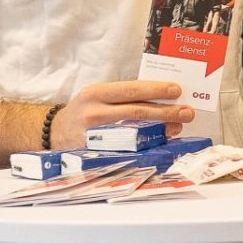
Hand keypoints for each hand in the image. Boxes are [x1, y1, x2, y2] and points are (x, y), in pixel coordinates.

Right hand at [51, 79, 191, 148]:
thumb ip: (123, 97)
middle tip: (187, 112)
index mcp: (95, 94)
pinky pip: (128, 149)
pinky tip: (161, 141)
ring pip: (135, 132)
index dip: (155, 90)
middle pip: (137, 111)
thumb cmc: (84, 111)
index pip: (131, 90)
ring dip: (161, 129)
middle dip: (166, 111)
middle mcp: (94, 113)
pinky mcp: (98, 153)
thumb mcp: (97, 97)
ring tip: (178, 126)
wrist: (56, 132)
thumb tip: (161, 99)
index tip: (176, 90)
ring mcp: (95, 136)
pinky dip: (148, 144)